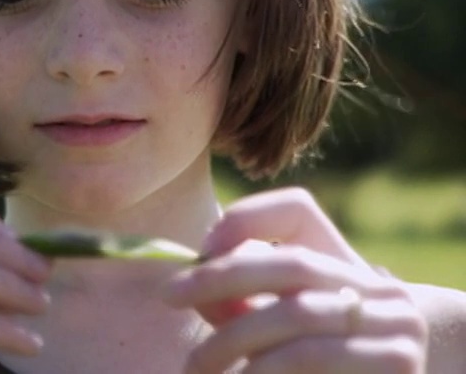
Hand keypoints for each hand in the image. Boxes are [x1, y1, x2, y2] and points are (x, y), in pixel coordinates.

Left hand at [162, 188, 427, 372]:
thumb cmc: (307, 372)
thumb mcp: (269, 328)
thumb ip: (237, 302)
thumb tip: (189, 290)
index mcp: (346, 267)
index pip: (298, 210)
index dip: (245, 219)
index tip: (198, 248)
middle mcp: (381, 289)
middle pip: (291, 263)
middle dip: (221, 277)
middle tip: (169, 296)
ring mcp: (397, 325)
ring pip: (295, 314)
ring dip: (233, 340)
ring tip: (196, 367)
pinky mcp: (398, 363)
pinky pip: (310, 358)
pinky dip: (260, 370)